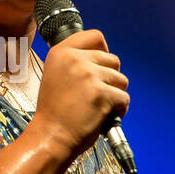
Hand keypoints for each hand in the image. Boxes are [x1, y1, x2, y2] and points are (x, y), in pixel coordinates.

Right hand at [31, 29, 128, 162]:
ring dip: (116, 95)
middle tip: (98, 95)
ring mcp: (88, 75)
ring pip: (121, 80)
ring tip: (99, 107)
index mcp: (61, 52)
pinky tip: (105, 116)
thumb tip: (101, 57)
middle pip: (113, 60)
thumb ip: (74, 62)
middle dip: (111, 79)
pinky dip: (120, 110)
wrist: (50, 137)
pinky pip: (124, 97)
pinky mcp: (101, 93)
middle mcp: (74, 59)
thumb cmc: (55, 112)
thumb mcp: (55, 75)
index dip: (103, 50)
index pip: (94, 36)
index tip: (101, 65)